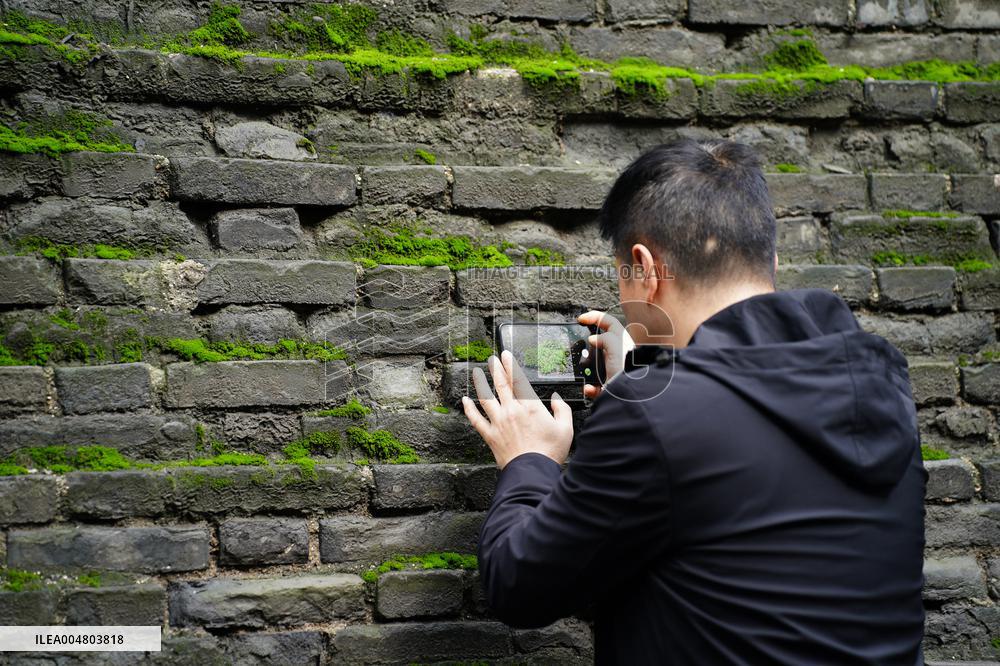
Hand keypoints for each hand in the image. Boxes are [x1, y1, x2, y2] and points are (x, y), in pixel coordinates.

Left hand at [461, 350, 573, 469]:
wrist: (533, 471)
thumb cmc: (549, 452)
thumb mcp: (565, 429)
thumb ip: (561, 410)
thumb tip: (556, 400)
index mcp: (530, 406)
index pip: (517, 379)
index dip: (510, 365)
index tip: (505, 355)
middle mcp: (512, 411)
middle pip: (500, 384)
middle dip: (495, 369)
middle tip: (491, 359)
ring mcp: (499, 422)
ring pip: (486, 397)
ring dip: (480, 383)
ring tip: (477, 373)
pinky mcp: (491, 435)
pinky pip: (476, 419)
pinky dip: (469, 409)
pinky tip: (465, 401)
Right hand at [577, 310, 634, 398]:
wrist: (630, 396)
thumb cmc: (628, 372)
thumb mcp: (616, 347)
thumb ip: (605, 338)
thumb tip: (593, 339)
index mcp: (621, 342)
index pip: (608, 322)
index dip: (594, 317)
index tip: (581, 319)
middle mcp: (617, 354)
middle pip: (600, 343)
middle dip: (587, 343)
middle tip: (578, 343)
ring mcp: (612, 370)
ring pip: (594, 364)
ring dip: (586, 367)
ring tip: (581, 368)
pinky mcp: (607, 385)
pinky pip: (594, 385)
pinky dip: (589, 387)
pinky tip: (588, 387)